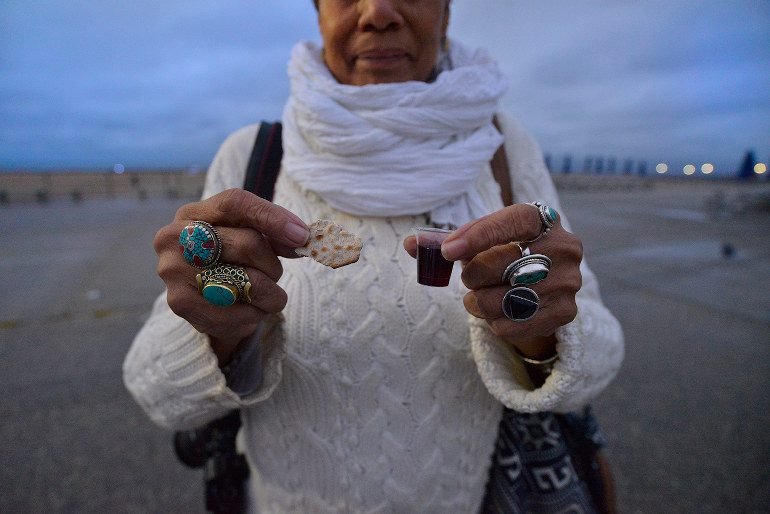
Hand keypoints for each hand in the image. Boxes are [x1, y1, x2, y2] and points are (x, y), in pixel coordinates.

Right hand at [153, 188, 308, 362]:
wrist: (201, 303)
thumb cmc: (228, 263)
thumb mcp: (246, 236)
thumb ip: (273, 231)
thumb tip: (301, 237)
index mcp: (192, 214)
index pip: (235, 204)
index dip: (273, 217)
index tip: (301, 235)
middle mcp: (175, 238)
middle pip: (248, 243)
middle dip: (273, 264)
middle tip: (275, 274)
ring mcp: (174, 271)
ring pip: (250, 282)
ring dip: (270, 294)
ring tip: (264, 296)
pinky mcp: (181, 304)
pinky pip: (240, 313)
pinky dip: (256, 315)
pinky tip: (248, 310)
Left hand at [404, 204, 581, 359]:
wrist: (542, 289)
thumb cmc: (505, 256)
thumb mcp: (481, 242)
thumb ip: (447, 240)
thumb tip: (411, 244)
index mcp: (544, 220)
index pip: (513, 221)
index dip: (478, 235)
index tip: (447, 251)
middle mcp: (563, 248)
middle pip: (500, 265)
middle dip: (472, 275)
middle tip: (471, 276)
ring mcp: (568, 282)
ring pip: (501, 300)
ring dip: (477, 302)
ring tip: (482, 295)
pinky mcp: (565, 313)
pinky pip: (509, 326)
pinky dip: (493, 322)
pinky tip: (499, 311)